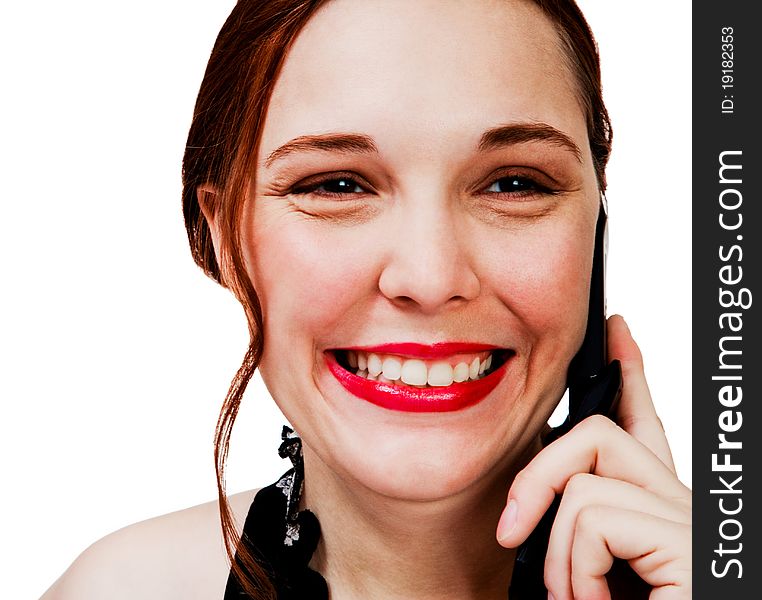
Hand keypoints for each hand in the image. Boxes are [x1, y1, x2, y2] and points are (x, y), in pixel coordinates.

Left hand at [496, 315, 690, 598]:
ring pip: (587, 475)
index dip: (629, 375)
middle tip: (514, 530)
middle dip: (541, 473)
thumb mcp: (584, 579)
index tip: (615, 333)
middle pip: (602, 434)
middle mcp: (680, 511)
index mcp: (652, 518)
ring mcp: (688, 525)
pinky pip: (595, 517)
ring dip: (557, 552)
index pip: (640, 428)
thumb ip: (572, 540)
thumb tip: (536, 517)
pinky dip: (574, 570)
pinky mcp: (687, 545)